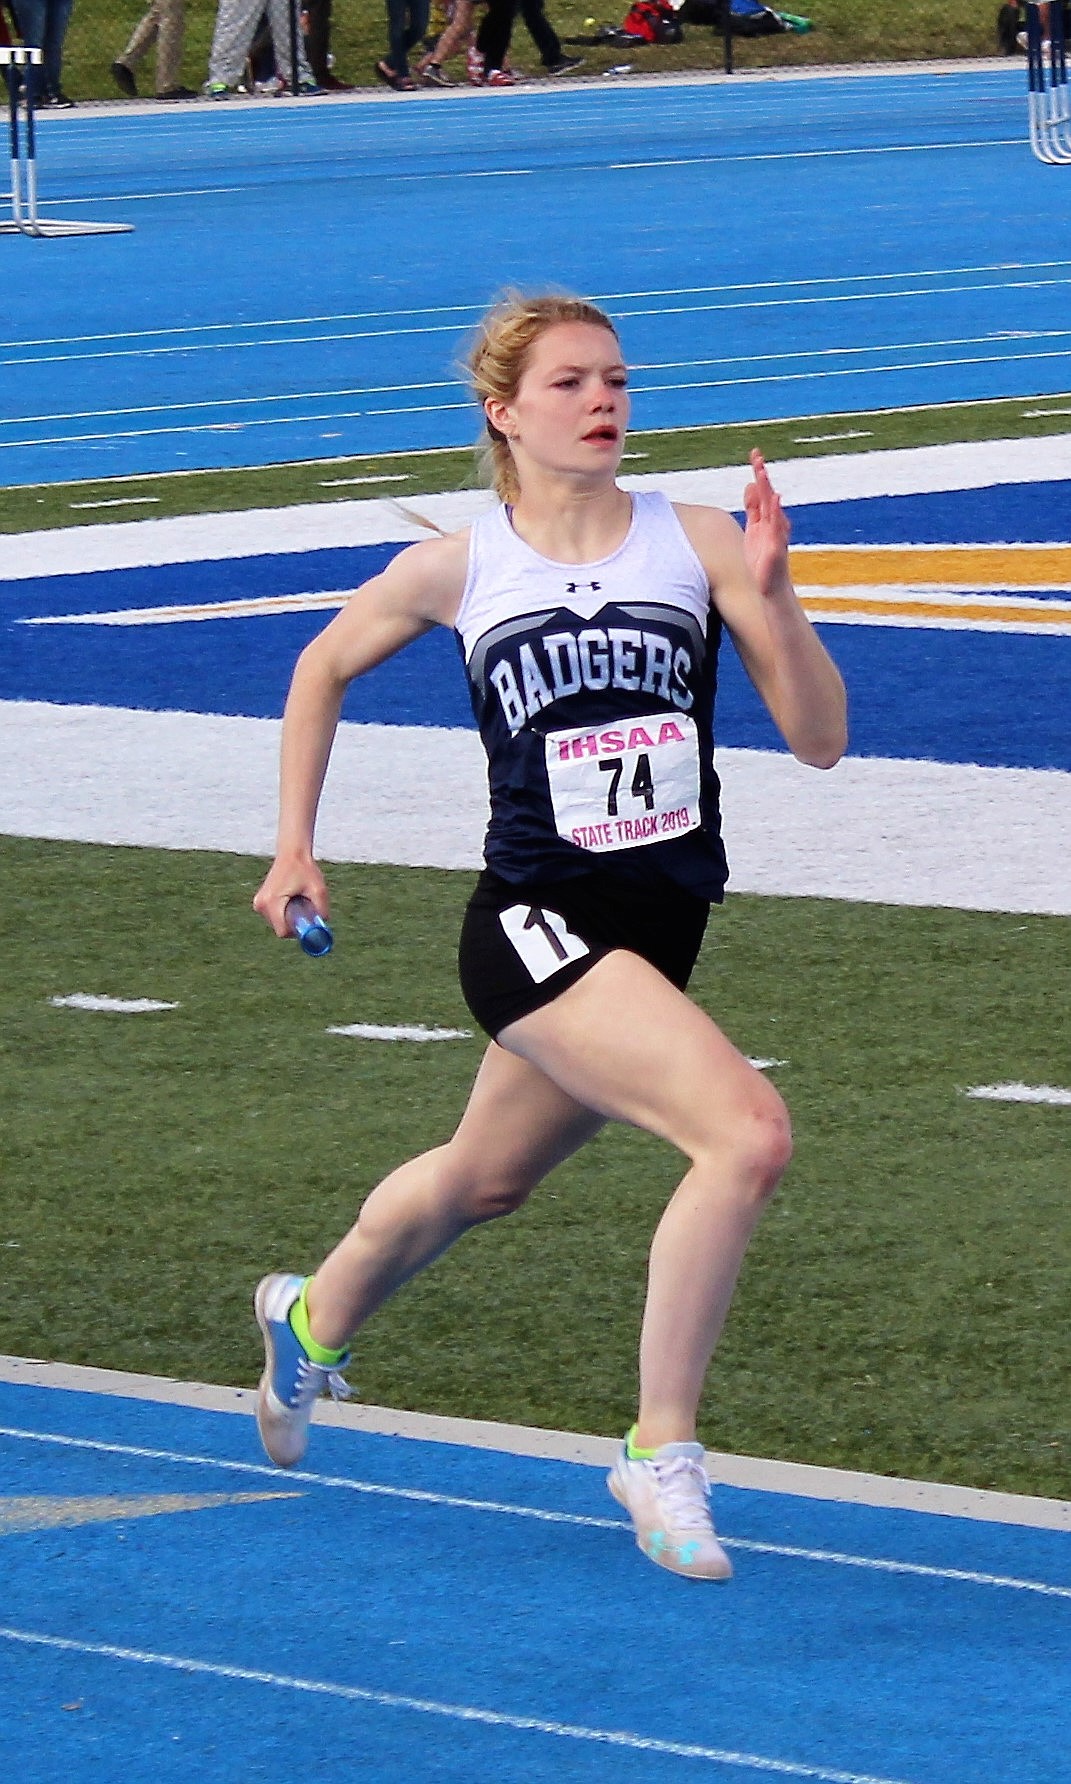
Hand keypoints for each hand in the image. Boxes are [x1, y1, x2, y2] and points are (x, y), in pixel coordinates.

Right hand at [253, 854, 328, 937]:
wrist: (291, 853)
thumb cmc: (305, 869)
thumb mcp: (318, 890)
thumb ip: (322, 910)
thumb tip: (323, 927)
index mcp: (272, 902)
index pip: (283, 932)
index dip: (298, 931)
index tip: (309, 922)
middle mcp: (261, 905)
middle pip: (281, 929)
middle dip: (295, 924)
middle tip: (307, 909)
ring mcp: (259, 904)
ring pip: (278, 924)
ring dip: (290, 919)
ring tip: (299, 901)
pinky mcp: (261, 902)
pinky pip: (275, 917)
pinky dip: (285, 914)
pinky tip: (292, 899)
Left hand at [742, 448, 791, 597]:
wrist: (771, 587)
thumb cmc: (763, 559)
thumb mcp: (754, 529)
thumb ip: (753, 508)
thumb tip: (750, 484)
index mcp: (767, 517)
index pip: (763, 490)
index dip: (759, 472)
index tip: (754, 453)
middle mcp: (775, 522)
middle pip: (768, 494)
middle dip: (762, 476)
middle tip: (757, 458)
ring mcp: (777, 534)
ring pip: (772, 508)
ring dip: (768, 490)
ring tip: (762, 474)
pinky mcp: (776, 547)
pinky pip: (777, 528)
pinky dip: (777, 513)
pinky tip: (775, 500)